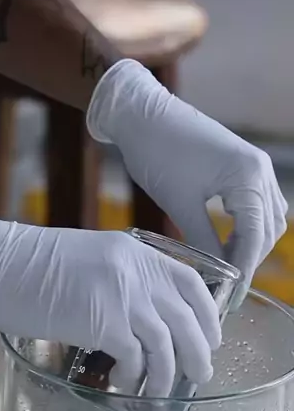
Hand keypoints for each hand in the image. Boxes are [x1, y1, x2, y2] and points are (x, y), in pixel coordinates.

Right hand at [0, 199, 220, 396]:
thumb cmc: (25, 266)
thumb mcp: (86, 260)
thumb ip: (116, 280)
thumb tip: (136, 318)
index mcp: (134, 252)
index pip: (190, 283)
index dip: (207, 314)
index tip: (209, 337)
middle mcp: (136, 271)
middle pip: (188, 318)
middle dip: (198, 353)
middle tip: (197, 375)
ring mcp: (122, 295)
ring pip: (167, 346)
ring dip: (168, 376)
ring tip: (159, 395)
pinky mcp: (103, 322)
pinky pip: (136, 359)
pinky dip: (134, 379)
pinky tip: (123, 386)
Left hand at [87, 60, 287, 302]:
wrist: (141, 114)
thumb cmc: (158, 153)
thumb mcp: (180, 204)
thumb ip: (204, 241)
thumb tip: (218, 274)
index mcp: (248, 177)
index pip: (256, 236)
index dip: (245, 270)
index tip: (232, 296)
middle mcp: (260, 169)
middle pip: (268, 228)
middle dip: (250, 258)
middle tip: (226, 286)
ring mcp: (253, 165)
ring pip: (267, 216)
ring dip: (251, 243)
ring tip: (225, 267)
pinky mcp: (241, 164)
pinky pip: (256, 203)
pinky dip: (246, 225)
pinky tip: (225, 242)